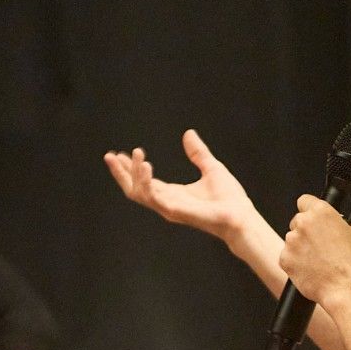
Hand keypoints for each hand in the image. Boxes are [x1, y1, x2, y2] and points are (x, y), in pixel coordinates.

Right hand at [103, 129, 258, 244]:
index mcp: (173, 193)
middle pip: (134, 189)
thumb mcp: (211, 168)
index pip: (144, 181)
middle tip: (110, 156)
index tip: (121, 153)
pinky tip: (145, 165)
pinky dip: (145, 182)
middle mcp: (166, 202)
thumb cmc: (229, 198)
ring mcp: (168, 208)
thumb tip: (188, 133)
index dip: (131, 168)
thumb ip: (198, 153)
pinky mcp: (174, 211)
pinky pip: (152, 197)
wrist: (240, 216)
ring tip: (134, 154)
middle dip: (121, 173)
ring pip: (138, 193)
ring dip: (132, 173)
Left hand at [279, 194, 350, 308]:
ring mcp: (291, 242)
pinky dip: (295, 262)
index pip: (305, 200)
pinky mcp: (284, 259)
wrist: (346, 290)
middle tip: (320, 244)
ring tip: (318, 260)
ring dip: (301, 246)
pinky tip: (310, 268)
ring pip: (292, 239)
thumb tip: (342, 225)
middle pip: (298, 220)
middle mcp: (303, 223)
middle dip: (306, 230)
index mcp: (321, 212)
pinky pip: (287, 256)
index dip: (310, 209)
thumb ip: (347, 222)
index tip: (313, 217)